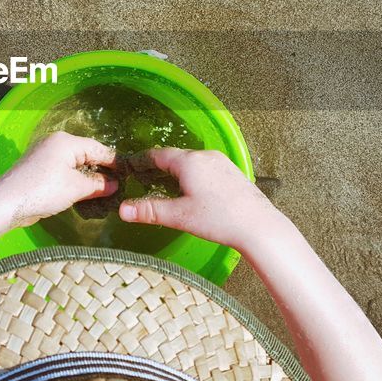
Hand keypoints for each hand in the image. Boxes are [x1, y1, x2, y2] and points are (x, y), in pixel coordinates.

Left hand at [0, 132, 117, 227]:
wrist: (7, 203)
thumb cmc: (44, 190)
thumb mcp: (76, 188)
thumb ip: (98, 184)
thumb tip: (114, 184)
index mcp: (66, 141)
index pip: (98, 148)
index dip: (114, 162)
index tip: (129, 174)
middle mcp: (55, 143)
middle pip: (86, 154)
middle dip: (102, 170)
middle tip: (119, 185)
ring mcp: (45, 156)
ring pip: (75, 164)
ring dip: (89, 178)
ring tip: (105, 192)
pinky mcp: (39, 170)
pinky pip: (64, 172)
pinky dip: (75, 181)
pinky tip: (84, 194)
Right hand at [117, 148, 281, 250]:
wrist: (258, 226)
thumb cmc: (218, 220)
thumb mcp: (179, 216)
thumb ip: (149, 210)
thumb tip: (123, 209)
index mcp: (189, 162)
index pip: (159, 154)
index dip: (143, 160)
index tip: (132, 166)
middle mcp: (205, 156)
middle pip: (176, 157)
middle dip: (159, 167)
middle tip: (145, 179)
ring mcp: (221, 162)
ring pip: (192, 163)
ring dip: (177, 172)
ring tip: (166, 187)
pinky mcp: (232, 172)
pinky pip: (206, 168)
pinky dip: (193, 175)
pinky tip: (193, 192)